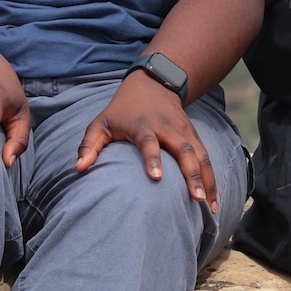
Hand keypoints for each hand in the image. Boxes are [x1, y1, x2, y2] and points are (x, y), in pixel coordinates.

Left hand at [75, 71, 219, 211]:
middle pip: (184, 150)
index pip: (149, 142)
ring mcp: (183, 131)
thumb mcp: (101, 123)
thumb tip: (77, 170)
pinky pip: (206, 157)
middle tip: (196, 198)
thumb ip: (89, 145)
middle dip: (192, 174)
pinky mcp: (194, 135)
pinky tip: (213, 200)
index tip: (156, 177)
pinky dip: (212, 177)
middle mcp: (167, 128)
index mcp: (143, 125)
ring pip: (200, 155)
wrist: (152, 84)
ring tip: (209, 206)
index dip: (152, 158)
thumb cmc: (122, 110)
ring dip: (207, 180)